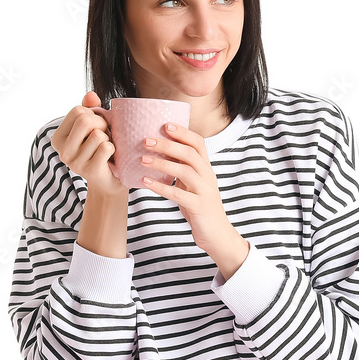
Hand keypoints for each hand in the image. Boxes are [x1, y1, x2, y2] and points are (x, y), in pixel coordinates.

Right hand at [51, 91, 128, 199]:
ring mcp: (75, 163)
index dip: (93, 114)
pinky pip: (106, 147)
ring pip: (98, 134)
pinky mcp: (90, 171)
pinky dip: (113, 149)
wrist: (108, 181)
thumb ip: (90, 109)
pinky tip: (110, 157)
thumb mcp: (94, 127)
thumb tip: (91, 94)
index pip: (77, 110)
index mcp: (59, 138)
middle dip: (101, 124)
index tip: (96, 127)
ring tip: (106, 148)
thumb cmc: (100, 150)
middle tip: (105, 135)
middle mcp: (63, 151)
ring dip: (108, 138)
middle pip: (85, 120)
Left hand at [139, 122, 248, 276]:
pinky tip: (145, 182)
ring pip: (184, 171)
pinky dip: (160, 187)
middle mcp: (207, 177)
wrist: (217, 235)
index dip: (183, 132)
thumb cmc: (200, 209)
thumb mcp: (193, 186)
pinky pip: (178, 194)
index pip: (198, 143)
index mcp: (206, 169)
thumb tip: (161, 155)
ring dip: (161, 163)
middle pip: (190, 153)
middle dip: (168, 144)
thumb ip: (183, 171)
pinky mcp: (198, 207)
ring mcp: (204, 191)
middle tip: (146, 140)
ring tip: (142, 159)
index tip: (165, 124)